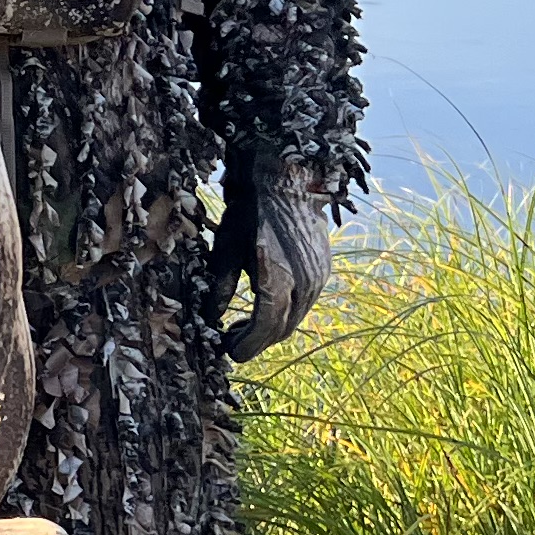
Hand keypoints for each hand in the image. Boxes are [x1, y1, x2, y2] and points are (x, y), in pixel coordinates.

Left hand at [223, 180, 333, 361]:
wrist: (287, 182)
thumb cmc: (250, 212)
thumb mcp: (226, 248)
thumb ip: (220, 286)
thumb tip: (211, 317)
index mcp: (280, 279)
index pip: (266, 328)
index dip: (247, 345)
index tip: (228, 352)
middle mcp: (306, 283)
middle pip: (282, 328)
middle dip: (256, 340)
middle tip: (230, 341)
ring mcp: (318, 278)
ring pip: (295, 318)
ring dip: (270, 328)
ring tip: (243, 326)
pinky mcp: (323, 271)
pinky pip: (304, 303)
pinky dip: (285, 312)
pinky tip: (264, 307)